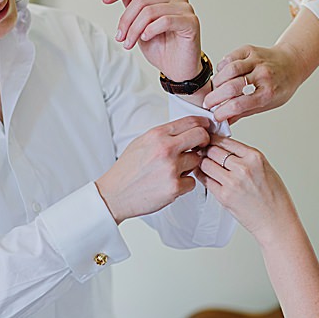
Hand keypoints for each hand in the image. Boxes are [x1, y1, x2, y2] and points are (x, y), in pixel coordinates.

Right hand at [96, 117, 211, 220]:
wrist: (113, 195)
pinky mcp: (174, 187)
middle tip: (199, 148)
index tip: (205, 129)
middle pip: (201, 137)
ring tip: (172, 171)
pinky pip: (192, 182)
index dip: (203, 124)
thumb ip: (163, 135)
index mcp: (157, 135)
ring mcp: (171, 168)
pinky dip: (183, 185)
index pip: (191, 121)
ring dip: (190, 166)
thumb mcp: (141, 143)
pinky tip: (169, 185)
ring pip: (197, 161)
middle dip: (203, 142)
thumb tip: (185, 130)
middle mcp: (165, 149)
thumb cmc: (126, 171)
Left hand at [103, 0, 201, 83]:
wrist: (176, 68)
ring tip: (129, 43)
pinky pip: (165, 21)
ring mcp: (185, 8)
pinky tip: (146, 38)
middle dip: (126, 21)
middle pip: (141, 0)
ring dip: (134, 30)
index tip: (105, 0)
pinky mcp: (191, 22)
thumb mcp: (139, 26)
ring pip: (150, 11)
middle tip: (120, 37)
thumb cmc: (161, 48)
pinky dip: (150, 30)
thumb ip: (132, 5)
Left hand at [194, 136, 297, 241]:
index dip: (214, 140)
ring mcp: (232, 182)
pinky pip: (205, 181)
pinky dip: (202, 176)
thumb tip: (227, 150)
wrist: (275, 220)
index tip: (209, 141)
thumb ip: (245, 157)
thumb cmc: (273, 196)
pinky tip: (204, 176)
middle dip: (206, 151)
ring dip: (201, 163)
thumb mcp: (264, 168)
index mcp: (255, 157)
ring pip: (206, 164)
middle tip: (202, 153)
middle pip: (213, 150)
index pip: (226, 141)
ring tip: (202, 165)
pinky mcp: (223, 196)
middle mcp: (243, 167)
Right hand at [205, 43, 308, 125]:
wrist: (293, 62)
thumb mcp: (267, 104)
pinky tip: (222, 75)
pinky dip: (221, 68)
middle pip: (231, 87)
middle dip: (214, 98)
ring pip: (229, 70)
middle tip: (208, 104)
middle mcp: (263, 75)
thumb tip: (223, 123)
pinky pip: (230, 58)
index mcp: (267, 93)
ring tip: (215, 90)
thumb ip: (243, 112)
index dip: (222, 112)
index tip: (215, 116)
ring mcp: (256, 60)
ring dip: (217, 83)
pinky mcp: (250, 50)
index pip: (238, 105)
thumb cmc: (281, 86)